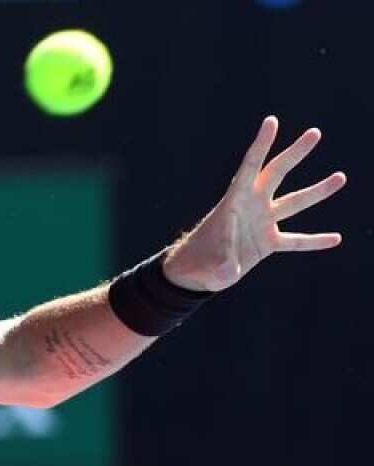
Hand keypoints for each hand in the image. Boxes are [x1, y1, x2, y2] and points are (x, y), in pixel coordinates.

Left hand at [163, 116, 347, 291]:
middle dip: (295, 153)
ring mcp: (261, 223)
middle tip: (315, 133)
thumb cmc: (196, 264)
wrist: (194, 274)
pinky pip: (296, 240)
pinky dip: (314, 241)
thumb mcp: (206, 266)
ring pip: (294, 203)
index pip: (250, 167)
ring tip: (341, 177)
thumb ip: (219, 266)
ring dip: (317, 191)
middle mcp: (251, 207)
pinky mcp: (267, 243)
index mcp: (233, 202)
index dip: (261, 144)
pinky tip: (335, 239)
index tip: (272, 121)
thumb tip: (229, 271)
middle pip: (277, 174)